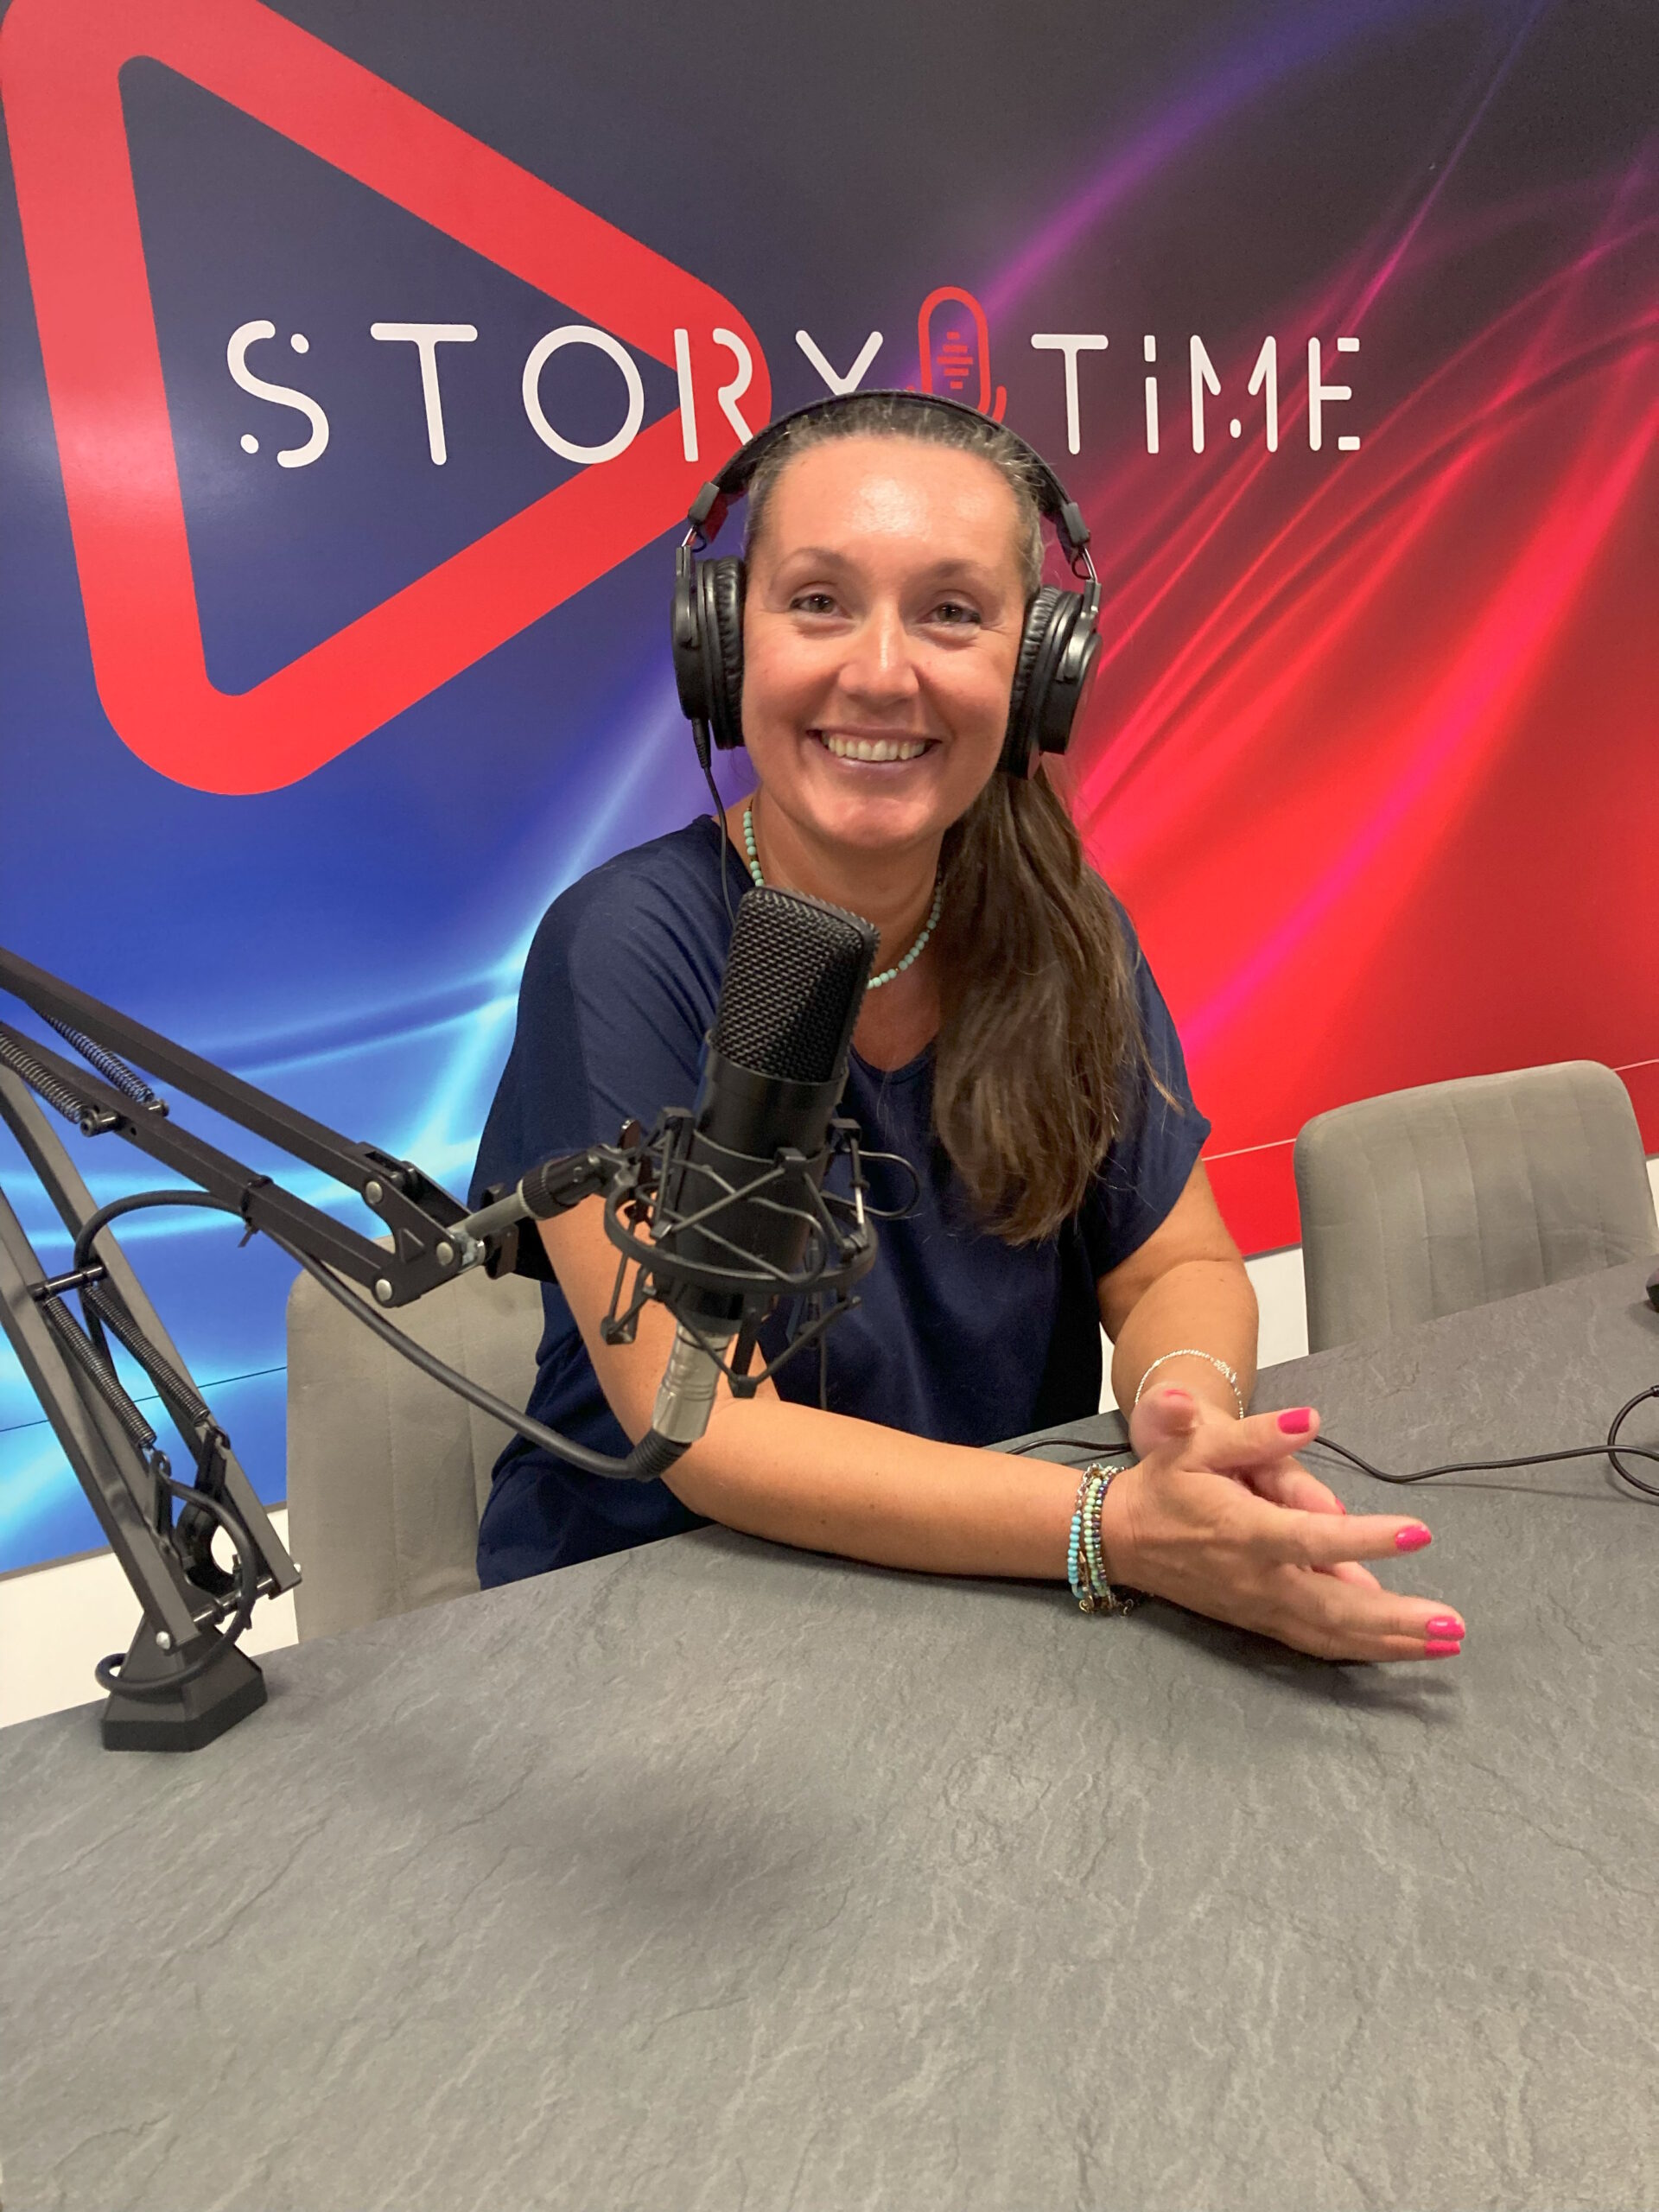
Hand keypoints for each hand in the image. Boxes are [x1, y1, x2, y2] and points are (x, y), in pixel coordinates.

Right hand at [1102, 1386, 1465, 1662]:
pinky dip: (1360, 1651)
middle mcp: (1257, 1579)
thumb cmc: (1165, 1483)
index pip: (1314, 1540)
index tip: (1417, 1533)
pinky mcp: (1259, 1620)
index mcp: (1245, 1531)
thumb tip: (1310, 1419)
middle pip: (1336, 1609)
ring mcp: (1258, 1607)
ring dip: (1390, 1643)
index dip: (1367, 1539)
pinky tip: (1398, 1650)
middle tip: (1453, 1623)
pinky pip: (1316, 1644)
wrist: (1121, 1538)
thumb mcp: (1197, 1442)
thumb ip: (1255, 1433)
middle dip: (1398, 1619)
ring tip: (1445, 1643)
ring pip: (1331, 1635)